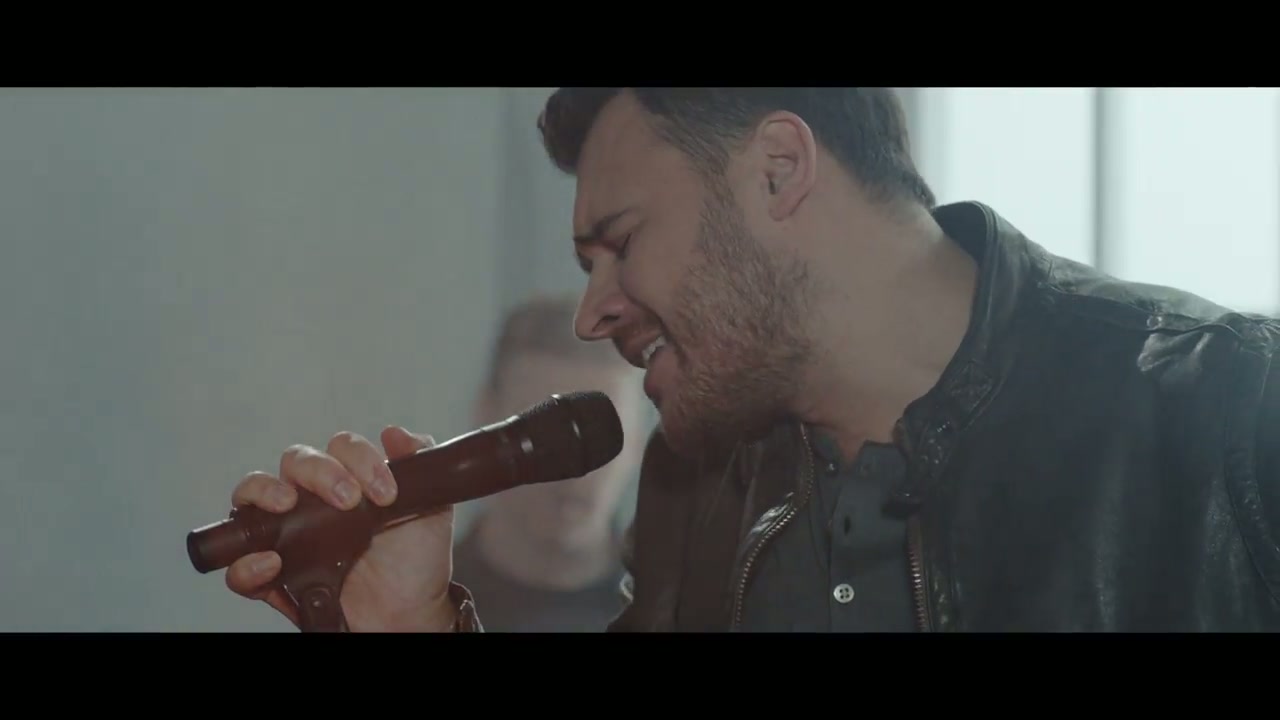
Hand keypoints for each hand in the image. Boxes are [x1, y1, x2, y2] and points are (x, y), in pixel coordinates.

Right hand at [224, 426, 457, 631]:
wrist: (409, 612)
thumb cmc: (415, 560)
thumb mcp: (430, 508)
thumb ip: (419, 464)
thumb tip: (396, 433)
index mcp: (348, 479)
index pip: (340, 448)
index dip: (361, 460)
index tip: (386, 492)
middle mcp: (312, 500)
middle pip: (295, 461)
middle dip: (320, 471)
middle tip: (347, 500)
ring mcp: (289, 534)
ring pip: (252, 496)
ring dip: (264, 493)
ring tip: (286, 505)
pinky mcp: (275, 576)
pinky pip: (240, 564)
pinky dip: (245, 561)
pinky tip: (270, 562)